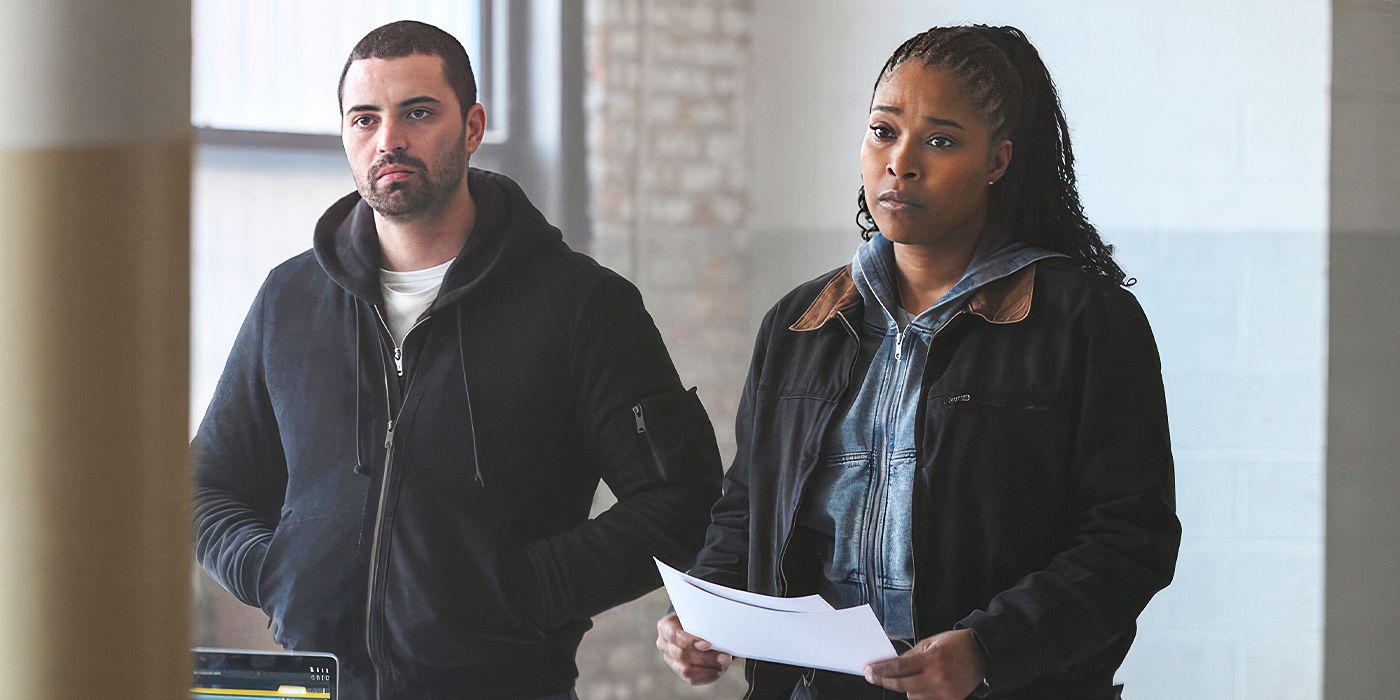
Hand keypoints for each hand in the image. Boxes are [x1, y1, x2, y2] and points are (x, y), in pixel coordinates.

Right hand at [655, 613, 732, 684]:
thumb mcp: (695, 615)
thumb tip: (716, 632)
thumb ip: (701, 621)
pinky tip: (718, 670)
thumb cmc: (695, 619)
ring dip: (707, 668)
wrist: (692, 626)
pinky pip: (691, 678)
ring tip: (724, 663)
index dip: (690, 641)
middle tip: (724, 656)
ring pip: (686, 670)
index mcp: (665, 627)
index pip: (673, 636)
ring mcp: (670, 660)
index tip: (708, 644)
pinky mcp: (679, 671)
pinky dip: (707, 675)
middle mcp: (664, 645)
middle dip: (704, 657)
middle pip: (681, 655)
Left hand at [863, 628, 987, 699]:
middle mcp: (938, 678)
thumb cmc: (956, 645)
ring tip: (912, 676)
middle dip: (885, 681)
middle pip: (902, 686)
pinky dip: (919, 694)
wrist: (982, 654)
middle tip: (873, 676)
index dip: (880, 671)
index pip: (899, 668)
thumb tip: (891, 665)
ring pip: (913, 696)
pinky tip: (921, 685)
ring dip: (906, 688)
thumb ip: (910, 655)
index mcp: (932, 659)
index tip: (868, 671)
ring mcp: (944, 692)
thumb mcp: (930, 643)